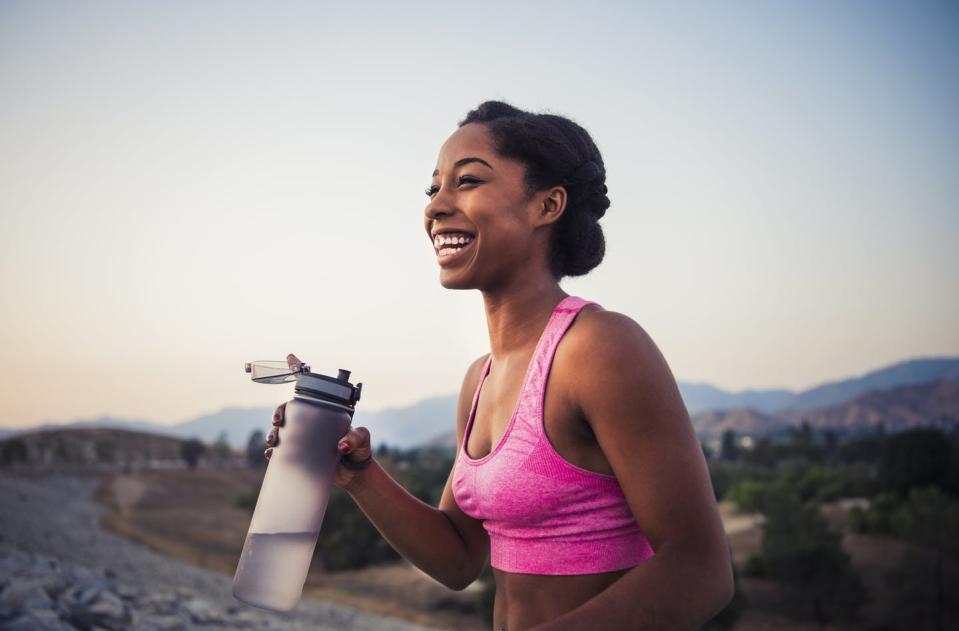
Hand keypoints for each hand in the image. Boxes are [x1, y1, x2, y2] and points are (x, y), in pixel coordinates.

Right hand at [265, 353, 373, 488]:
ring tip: (272, 440)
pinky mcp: (300, 456)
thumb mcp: (362, 439)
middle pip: (289, 411)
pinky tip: (271, 454)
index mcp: (325, 413)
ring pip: (281, 430)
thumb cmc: (360, 450)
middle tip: (277, 421)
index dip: (300, 371)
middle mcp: (312, 423)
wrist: (355, 474)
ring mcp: (305, 439)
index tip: (290, 357)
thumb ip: (355, 438)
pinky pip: (282, 452)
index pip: (312, 389)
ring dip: (272, 432)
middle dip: (278, 412)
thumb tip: (341, 446)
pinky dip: (274, 452)